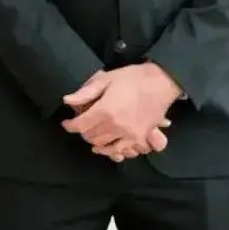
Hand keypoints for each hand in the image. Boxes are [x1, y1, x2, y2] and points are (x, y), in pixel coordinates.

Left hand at [62, 63, 181, 155]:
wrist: (162, 83)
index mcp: (105, 110)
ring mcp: (128, 134)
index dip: (70, 126)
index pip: (80, 125)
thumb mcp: (107, 79)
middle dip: (82, 131)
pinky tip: (104, 147)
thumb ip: (86, 92)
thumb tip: (67, 101)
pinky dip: (109, 151)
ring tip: (91, 133)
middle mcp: (115, 126)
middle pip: (90, 136)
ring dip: (94, 140)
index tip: (66, 123)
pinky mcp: (138, 138)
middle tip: (80, 124)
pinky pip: (119, 151)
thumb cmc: (134, 78)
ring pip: (102, 145)